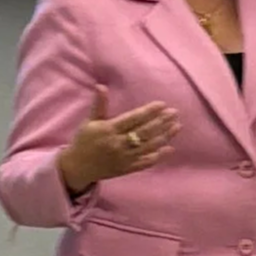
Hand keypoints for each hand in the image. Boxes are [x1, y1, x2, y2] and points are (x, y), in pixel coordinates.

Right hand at [58, 86, 178, 195]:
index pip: (133, 119)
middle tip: (175, 113)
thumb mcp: (90, 121)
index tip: (162, 104)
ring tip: (177, 126)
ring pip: (148, 147)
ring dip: (164, 137)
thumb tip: (101, 86)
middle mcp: (118, 144)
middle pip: (144, 132)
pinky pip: (145, 163)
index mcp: (109, 130)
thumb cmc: (84, 141)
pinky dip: (158, 156)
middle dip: (161, 122)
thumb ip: (99, 105)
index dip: (148, 112)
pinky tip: (170, 148)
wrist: (78, 167)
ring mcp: (124, 158)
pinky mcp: (127, 168)